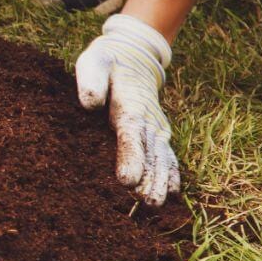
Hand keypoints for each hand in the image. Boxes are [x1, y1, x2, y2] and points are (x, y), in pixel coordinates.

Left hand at [76, 13, 179, 205]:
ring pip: (162, 158)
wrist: (133, 55)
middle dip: (150, 179)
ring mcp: (156, 128)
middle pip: (151, 153)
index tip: (127, 181)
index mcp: (130, 106)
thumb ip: (92, 81)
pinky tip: (170, 194)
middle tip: (147, 203)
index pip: (131, 136)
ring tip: (157, 204)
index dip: (131, 158)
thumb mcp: (94, 63)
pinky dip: (170, 174)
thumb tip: (90, 102)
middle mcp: (148, 120)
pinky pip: (167, 155)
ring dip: (161, 181)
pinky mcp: (157, 133)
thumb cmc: (107, 62)